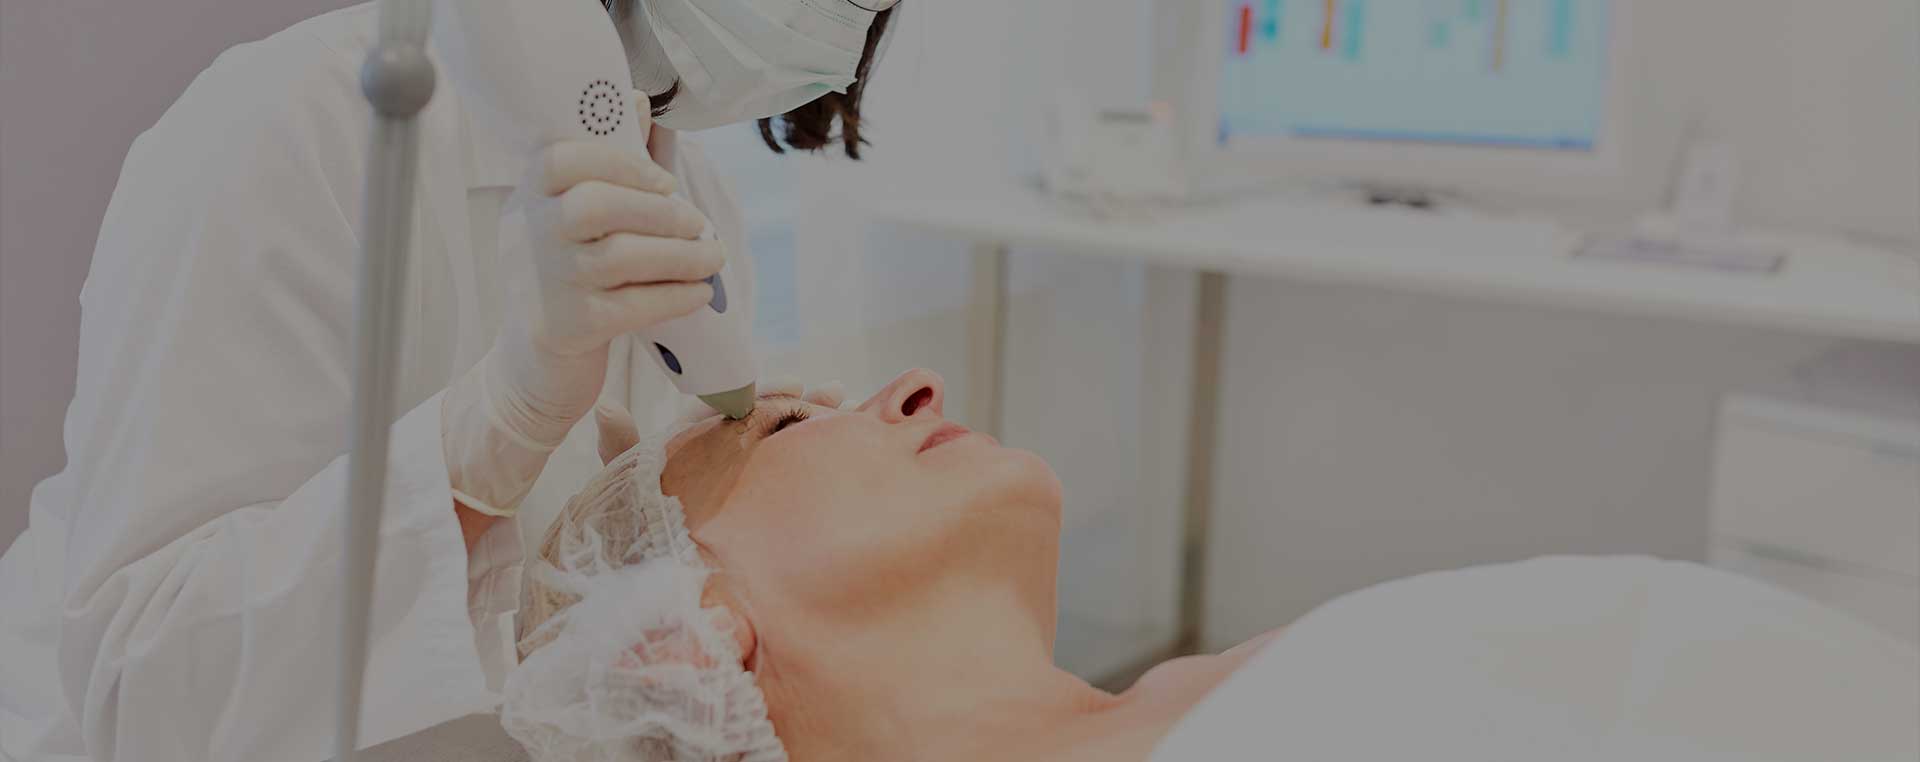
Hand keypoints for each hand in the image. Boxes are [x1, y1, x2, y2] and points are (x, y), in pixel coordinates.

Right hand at [445, 95, 722, 515]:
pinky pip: (633, 305)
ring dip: (682, 255)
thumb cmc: (567, 275)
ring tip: (714, 258)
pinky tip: (700, 293)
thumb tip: (636, 102)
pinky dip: (675, 296)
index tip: (663, 182)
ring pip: (621, 256)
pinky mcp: (569, 327)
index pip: (562, 159)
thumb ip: (607, 165)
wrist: (534, 361)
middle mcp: (529, 235)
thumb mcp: (573, 217)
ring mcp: (547, 282)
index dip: (620, 162)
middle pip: (595, 205)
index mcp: (529, 196)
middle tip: (697, 224)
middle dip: (660, 212)